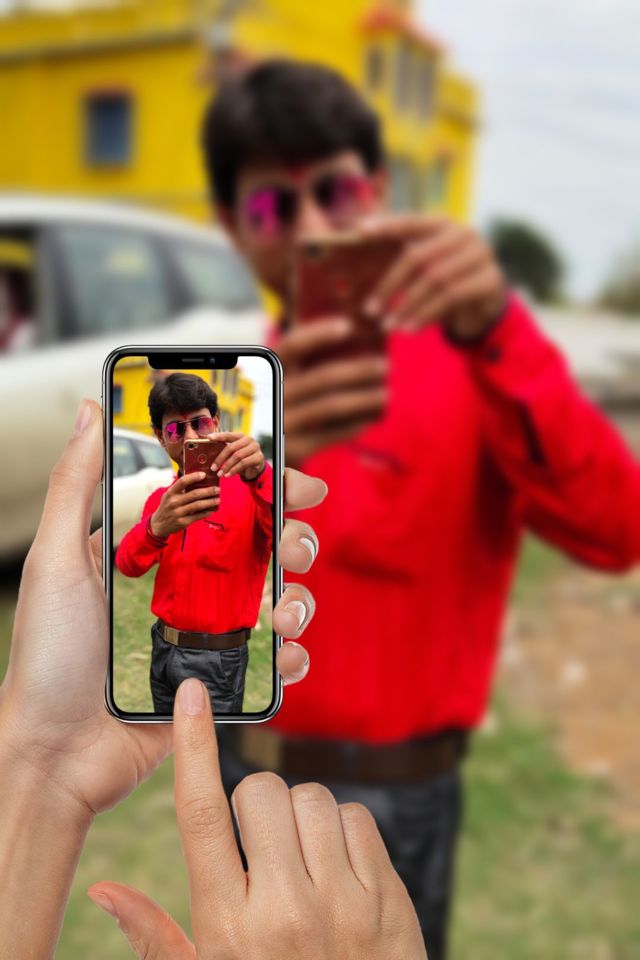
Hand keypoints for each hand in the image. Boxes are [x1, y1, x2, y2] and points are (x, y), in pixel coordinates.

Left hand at [0, 399, 326, 820]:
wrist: (55, 754)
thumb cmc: (47, 655)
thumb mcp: (55, 558)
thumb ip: (76, 483)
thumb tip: (90, 409)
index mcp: (157, 549)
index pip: (221, 501)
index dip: (264, 485)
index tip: (295, 479)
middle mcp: (190, 585)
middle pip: (263, 547)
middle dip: (293, 539)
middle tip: (294, 546)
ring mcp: (210, 632)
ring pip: (280, 599)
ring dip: (300, 598)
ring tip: (284, 613)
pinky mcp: (222, 679)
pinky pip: (274, 661)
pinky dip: (293, 656)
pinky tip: (284, 656)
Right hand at [87, 677, 427, 959]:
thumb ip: (155, 936)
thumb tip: (103, 889)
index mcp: (229, 927)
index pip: (201, 817)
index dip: (193, 747)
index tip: (191, 695)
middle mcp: (286, 910)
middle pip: (261, 792)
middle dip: (255, 802)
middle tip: (260, 844)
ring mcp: (343, 903)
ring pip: (313, 797)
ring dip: (300, 815)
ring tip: (299, 860)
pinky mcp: (387, 898)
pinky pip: (357, 817)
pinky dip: (342, 829)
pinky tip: (335, 868)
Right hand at [150, 473, 220, 538]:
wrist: (158, 525)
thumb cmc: (167, 507)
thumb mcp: (169, 496)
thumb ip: (180, 489)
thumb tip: (198, 480)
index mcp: (171, 493)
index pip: (183, 481)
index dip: (194, 477)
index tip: (204, 474)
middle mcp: (174, 502)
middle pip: (195, 494)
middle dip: (208, 491)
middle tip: (218, 489)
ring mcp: (178, 512)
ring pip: (198, 505)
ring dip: (210, 502)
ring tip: (218, 499)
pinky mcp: (183, 522)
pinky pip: (198, 516)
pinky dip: (206, 512)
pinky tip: (212, 510)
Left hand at [207, 431, 265, 479]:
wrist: (254, 468)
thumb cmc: (240, 459)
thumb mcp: (232, 453)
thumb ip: (223, 449)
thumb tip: (207, 451)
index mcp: (240, 436)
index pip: (228, 435)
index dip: (219, 436)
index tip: (209, 437)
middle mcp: (249, 439)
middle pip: (231, 447)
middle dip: (220, 458)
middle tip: (213, 468)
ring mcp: (255, 447)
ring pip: (237, 456)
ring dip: (227, 466)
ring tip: (220, 474)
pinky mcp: (259, 457)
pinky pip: (244, 463)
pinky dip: (234, 470)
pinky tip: (228, 475)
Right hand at [278, 318, 387, 466]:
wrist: (263, 452)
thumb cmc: (282, 407)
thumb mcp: (283, 382)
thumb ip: (304, 364)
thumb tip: (355, 339)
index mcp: (268, 372)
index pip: (292, 344)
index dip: (320, 333)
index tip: (349, 326)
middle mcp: (272, 395)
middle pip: (323, 377)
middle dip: (360, 370)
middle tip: (385, 366)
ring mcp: (282, 423)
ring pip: (332, 406)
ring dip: (364, 398)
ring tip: (385, 394)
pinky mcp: (294, 448)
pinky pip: (332, 434)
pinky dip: (354, 425)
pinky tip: (370, 418)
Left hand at [361, 215, 507, 340]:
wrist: (484, 304)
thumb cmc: (445, 282)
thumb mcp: (424, 266)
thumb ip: (401, 255)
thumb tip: (360, 238)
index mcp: (445, 224)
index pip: (412, 222)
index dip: (387, 225)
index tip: (361, 231)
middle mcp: (465, 234)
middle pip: (419, 256)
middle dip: (390, 285)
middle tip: (370, 309)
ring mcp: (481, 255)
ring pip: (435, 280)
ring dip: (407, 306)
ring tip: (388, 325)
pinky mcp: (490, 280)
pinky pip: (451, 297)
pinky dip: (426, 315)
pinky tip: (410, 329)